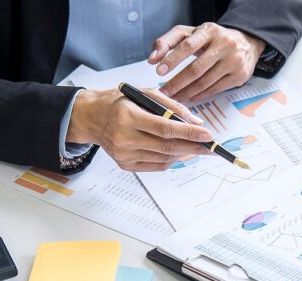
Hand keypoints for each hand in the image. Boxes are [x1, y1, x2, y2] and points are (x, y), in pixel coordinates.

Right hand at [66, 88, 212, 171]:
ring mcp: (124, 154)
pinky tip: (178, 152)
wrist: (92, 117)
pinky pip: (156, 166)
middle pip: (167, 147)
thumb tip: (196, 121)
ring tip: (196, 147)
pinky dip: (171, 160)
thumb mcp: (144, 94)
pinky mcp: (125, 165)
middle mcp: (124, 138)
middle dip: (193, 147)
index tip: (207, 134)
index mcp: (127, 117)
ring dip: (184, 153)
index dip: (189, 133)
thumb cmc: (119, 102)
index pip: (165, 128)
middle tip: (210, 147)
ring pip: (164, 159)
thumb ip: (171, 106)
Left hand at [150, 23, 265, 102]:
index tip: (159, 71)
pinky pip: (215, 89)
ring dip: (187, 92)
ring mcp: (234, 61)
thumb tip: (152, 59)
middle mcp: (224, 45)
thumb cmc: (212, 39)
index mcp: (210, 31)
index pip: (188, 46)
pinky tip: (190, 97)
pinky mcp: (240, 76)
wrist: (246, 43)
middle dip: (177, 83)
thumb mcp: (191, 33)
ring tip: (174, 97)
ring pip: (205, 82)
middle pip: (196, 69)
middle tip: (164, 92)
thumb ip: (168, 42)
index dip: (172, 60)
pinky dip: (200, 95)